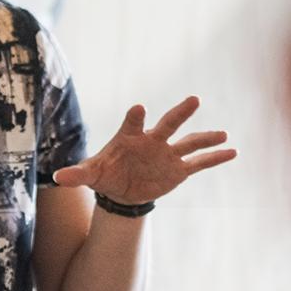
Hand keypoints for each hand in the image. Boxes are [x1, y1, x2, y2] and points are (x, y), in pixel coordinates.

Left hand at [51, 95, 235, 204]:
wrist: (121, 190)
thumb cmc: (105, 175)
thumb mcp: (90, 175)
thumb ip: (77, 174)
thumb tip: (57, 178)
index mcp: (130, 137)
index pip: (132, 122)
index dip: (135, 116)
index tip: (139, 108)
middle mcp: (152, 141)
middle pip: (168, 123)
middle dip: (180, 113)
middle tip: (194, 99)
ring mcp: (167, 154)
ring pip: (189, 142)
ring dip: (205, 137)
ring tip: (223, 133)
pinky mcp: (177, 170)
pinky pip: (199, 163)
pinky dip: (215, 158)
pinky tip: (233, 151)